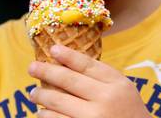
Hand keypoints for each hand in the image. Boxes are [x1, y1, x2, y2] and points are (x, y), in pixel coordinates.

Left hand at [28, 44, 152, 117]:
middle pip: (69, 81)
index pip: (88, 65)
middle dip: (47, 72)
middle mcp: (106, 99)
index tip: (53, 49)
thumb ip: (103, 78)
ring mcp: (93, 117)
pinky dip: (46, 115)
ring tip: (33, 93)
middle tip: (32, 67)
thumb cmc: (128, 111)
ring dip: (42, 96)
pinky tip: (42, 112)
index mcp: (117, 84)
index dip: (68, 56)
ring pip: (59, 102)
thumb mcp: (124, 89)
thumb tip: (68, 64)